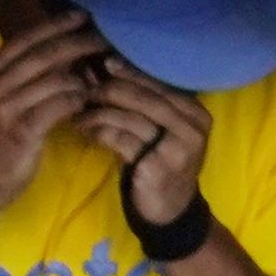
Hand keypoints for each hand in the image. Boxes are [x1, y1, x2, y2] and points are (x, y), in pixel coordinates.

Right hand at [0, 10, 104, 214]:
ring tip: (98, 80)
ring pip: (55, 80)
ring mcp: (5, 108)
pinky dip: (77, 102)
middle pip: (43, 55)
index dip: (55, 25)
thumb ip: (21, 76)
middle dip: (76, 43)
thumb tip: (61, 52)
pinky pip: (59, 106)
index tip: (81, 16)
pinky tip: (86, 104)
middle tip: (101, 40)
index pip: (25, 39)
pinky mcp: (22, 131)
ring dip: (82, 78)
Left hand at [75, 66, 212, 226]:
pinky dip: (101, 133)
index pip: (159, 85)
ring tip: (80, 112)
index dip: (131, 72)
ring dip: (100, 113)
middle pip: (145, 98)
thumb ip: (144, 104)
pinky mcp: (158, 168)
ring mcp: (178, 149)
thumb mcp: (161, 131)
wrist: (170, 212)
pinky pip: (123, 141)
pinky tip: (88, 131)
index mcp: (195, 113)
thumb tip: (105, 68)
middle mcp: (192, 128)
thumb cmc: (160, 164)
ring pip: (131, 119)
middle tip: (86, 87)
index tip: (105, 63)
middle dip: (112, 89)